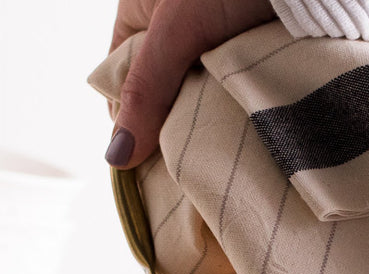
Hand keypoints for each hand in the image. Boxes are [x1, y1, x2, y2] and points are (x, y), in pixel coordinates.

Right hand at [105, 0, 275, 167]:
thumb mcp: (178, 30)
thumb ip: (146, 90)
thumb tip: (116, 157)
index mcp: (141, 12)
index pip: (122, 80)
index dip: (132, 122)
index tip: (148, 164)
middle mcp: (176, 24)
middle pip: (163, 92)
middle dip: (175, 125)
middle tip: (188, 164)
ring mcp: (216, 35)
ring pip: (201, 93)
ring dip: (211, 119)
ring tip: (221, 151)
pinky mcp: (252, 45)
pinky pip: (237, 85)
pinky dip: (240, 104)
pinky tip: (247, 127)